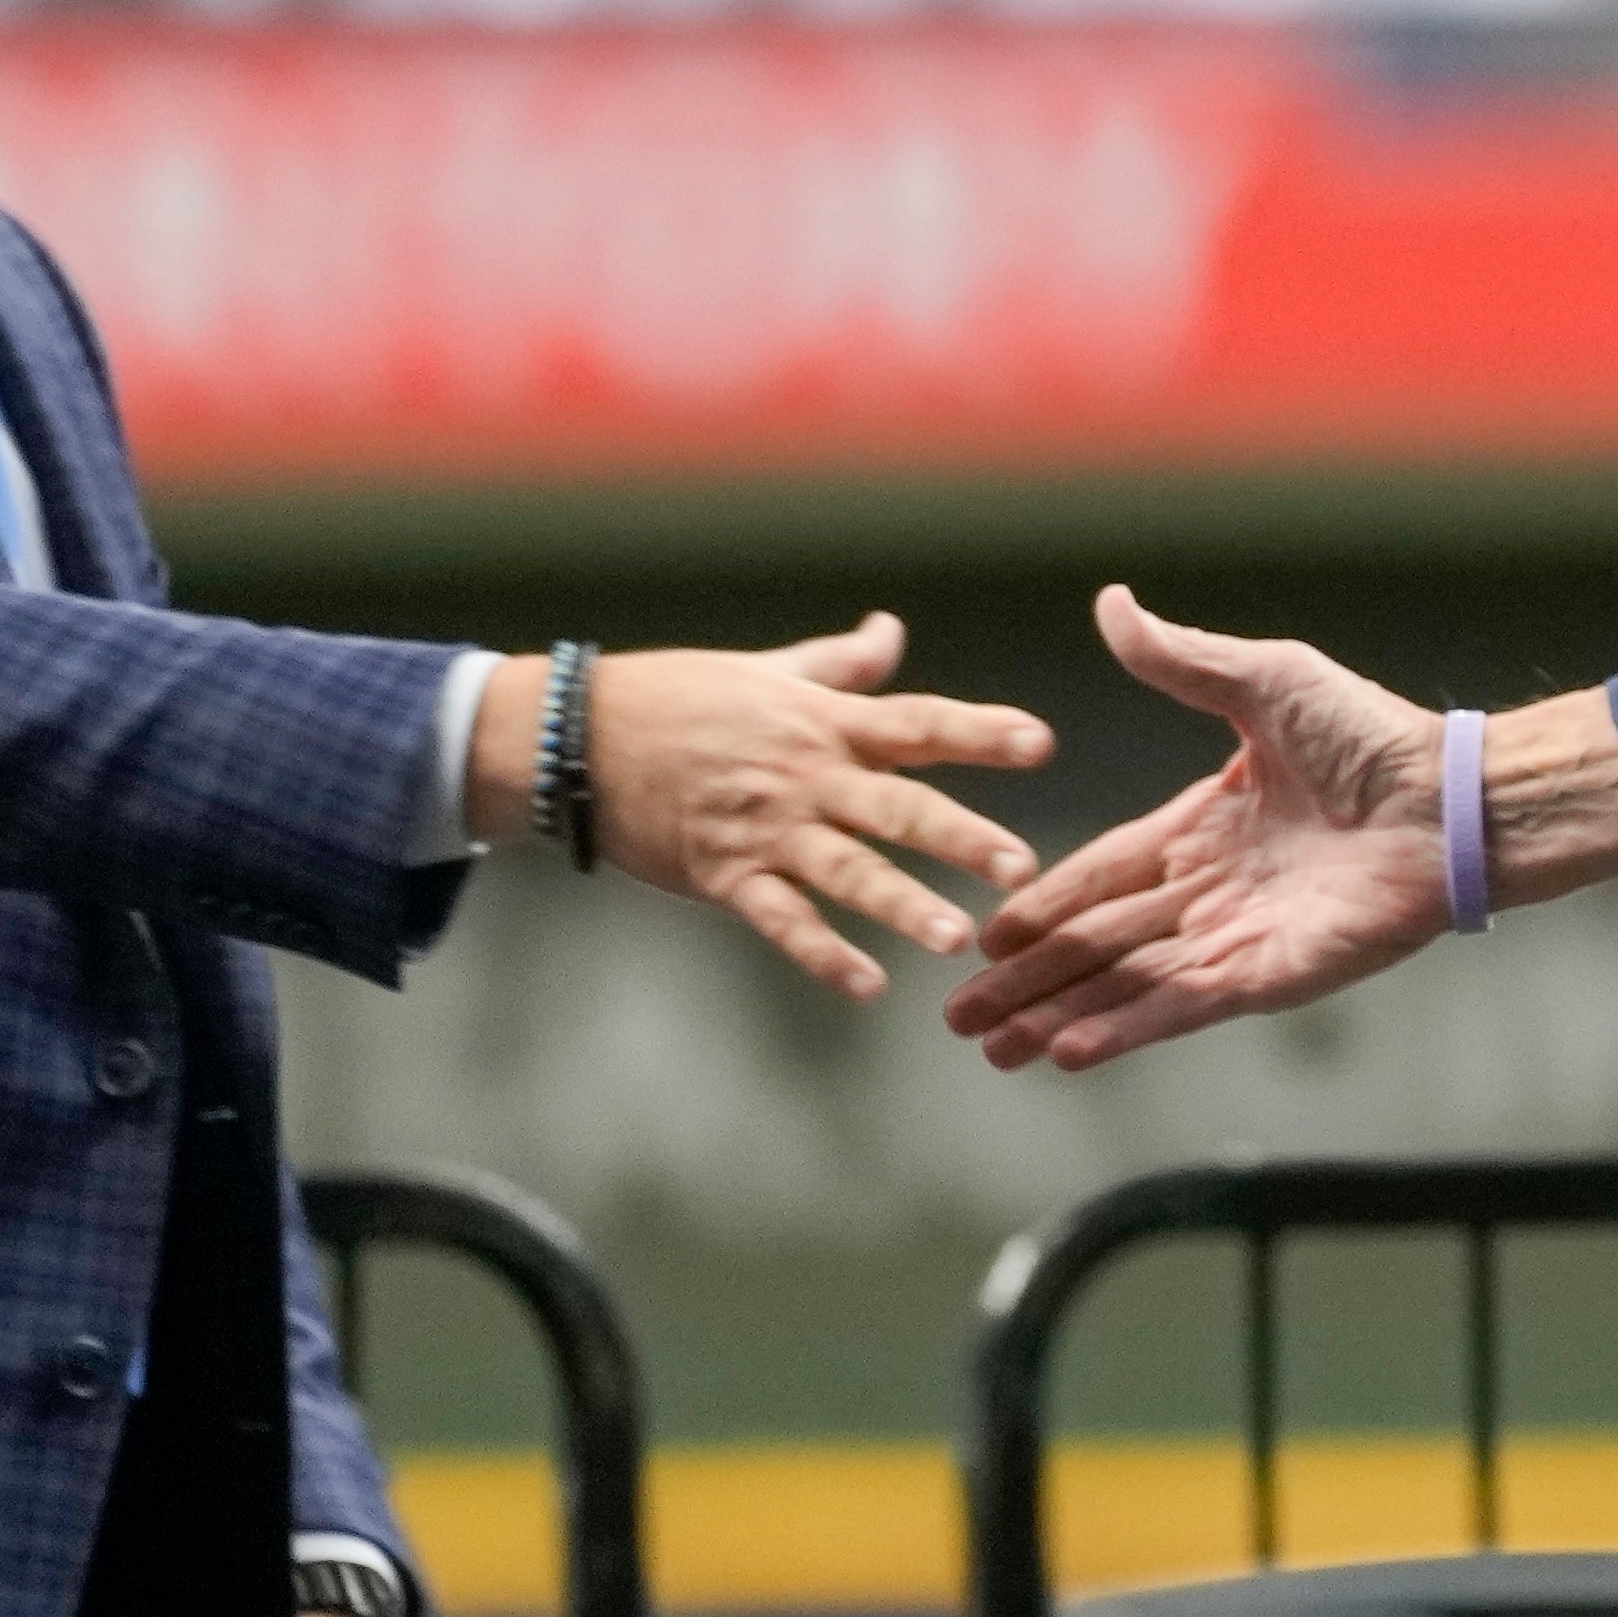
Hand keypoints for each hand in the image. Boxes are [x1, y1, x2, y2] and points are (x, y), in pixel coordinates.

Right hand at [485, 613, 1054, 998]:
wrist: (578, 736)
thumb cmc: (679, 696)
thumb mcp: (766, 671)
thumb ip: (839, 664)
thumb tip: (890, 631)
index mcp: (823, 722)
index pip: (917, 721)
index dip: (979, 731)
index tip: (1039, 744)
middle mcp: (805, 775)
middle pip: (897, 806)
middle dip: (961, 838)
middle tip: (1021, 870)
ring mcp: (765, 828)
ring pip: (846, 871)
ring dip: (902, 905)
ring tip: (955, 938)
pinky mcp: (723, 874)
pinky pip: (781, 920)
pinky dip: (823, 954)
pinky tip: (868, 985)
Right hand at [944, 587, 1456, 1071]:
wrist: (1450, 797)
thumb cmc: (1371, 734)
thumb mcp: (1262, 681)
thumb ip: (1180, 659)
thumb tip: (1110, 603)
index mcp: (1203, 827)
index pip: (1101, 874)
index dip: (1040, 907)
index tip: (983, 937)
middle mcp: (1211, 891)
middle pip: (1098, 944)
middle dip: (1027, 981)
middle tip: (957, 1019)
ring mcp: (1237, 938)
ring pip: (1125, 985)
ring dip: (1057, 1016)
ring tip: (992, 1049)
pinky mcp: (1270, 975)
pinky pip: (1181, 1005)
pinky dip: (1123, 1028)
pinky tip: (1065, 1051)